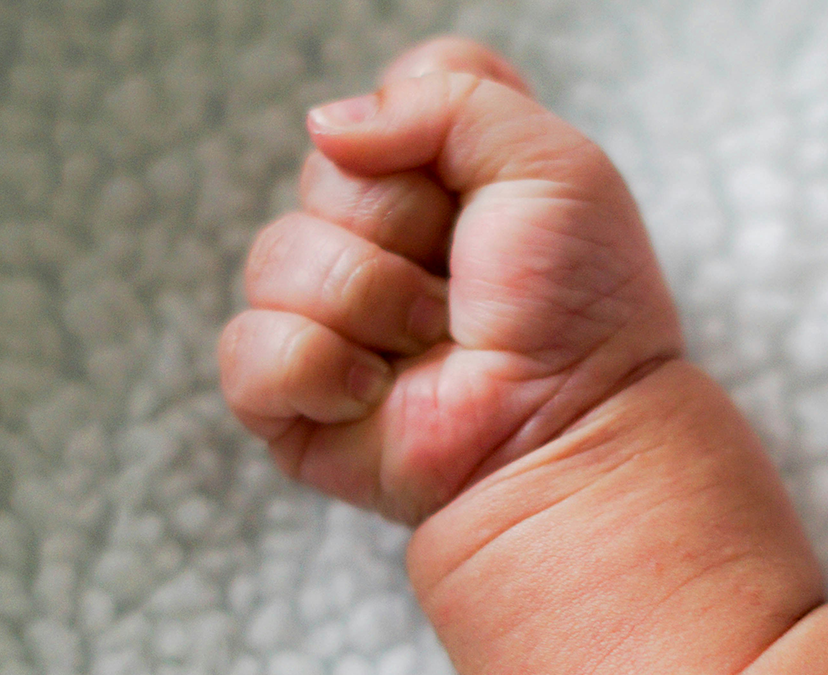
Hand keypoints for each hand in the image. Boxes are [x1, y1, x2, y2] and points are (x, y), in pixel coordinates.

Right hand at [218, 39, 683, 522]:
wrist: (572, 426)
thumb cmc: (578, 306)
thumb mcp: (551, 165)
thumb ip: (448, 95)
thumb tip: (324, 126)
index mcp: (444, 175)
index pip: (389, 94)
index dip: (426, 131)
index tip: (481, 187)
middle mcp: (380, 236)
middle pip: (327, 170)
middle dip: (399, 224)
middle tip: (463, 282)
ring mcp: (329, 316)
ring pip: (278, 256)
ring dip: (370, 301)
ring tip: (433, 342)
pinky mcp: (294, 396)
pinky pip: (248, 349)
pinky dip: (317, 368)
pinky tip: (376, 394)